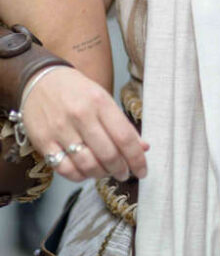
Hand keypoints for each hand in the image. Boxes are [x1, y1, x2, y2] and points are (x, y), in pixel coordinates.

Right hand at [21, 66, 148, 182]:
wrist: (41, 79)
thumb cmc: (77, 91)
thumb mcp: (104, 99)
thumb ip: (122, 125)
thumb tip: (143, 148)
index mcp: (100, 102)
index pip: (124, 137)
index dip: (137, 159)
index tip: (142, 170)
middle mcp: (81, 115)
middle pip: (108, 154)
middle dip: (121, 170)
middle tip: (124, 173)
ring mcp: (60, 129)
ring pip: (87, 165)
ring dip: (102, 174)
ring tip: (106, 172)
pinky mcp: (43, 141)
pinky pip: (65, 169)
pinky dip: (80, 176)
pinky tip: (86, 171)